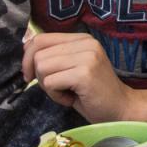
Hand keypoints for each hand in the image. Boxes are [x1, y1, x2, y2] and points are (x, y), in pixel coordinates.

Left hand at [22, 32, 146, 128]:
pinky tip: (71, 98)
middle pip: (38, 54)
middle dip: (39, 76)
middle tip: (56, 87)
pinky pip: (50, 83)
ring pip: (42, 68)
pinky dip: (56, 96)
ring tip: (67, 92)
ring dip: (48, 87)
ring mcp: (87, 57)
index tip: (33, 75)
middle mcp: (86, 43)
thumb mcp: (72, 67)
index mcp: (82, 39)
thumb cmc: (92, 92)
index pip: (40, 38)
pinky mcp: (85, 73)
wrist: (121, 108)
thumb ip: (54, 54)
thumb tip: (26, 45)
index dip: (28, 58)